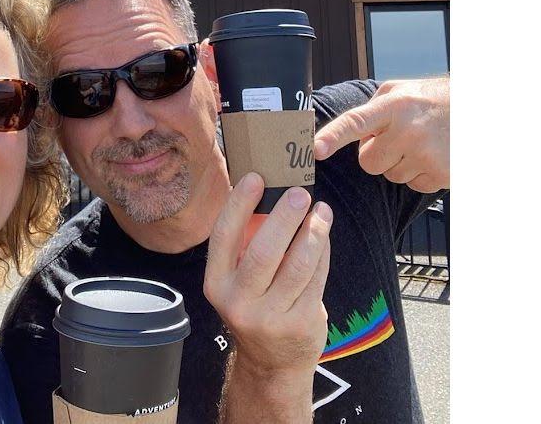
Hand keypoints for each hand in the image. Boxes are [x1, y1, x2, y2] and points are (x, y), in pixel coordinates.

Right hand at [204, 174, 331, 378]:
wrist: (270, 364)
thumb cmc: (254, 304)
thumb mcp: (236, 279)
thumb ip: (245, 242)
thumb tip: (265, 189)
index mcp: (217, 283)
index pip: (224, 236)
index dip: (239, 204)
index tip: (255, 177)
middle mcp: (239, 302)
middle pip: (264, 251)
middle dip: (285, 217)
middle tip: (300, 193)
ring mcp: (271, 317)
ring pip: (297, 265)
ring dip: (313, 232)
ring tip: (321, 210)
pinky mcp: (301, 324)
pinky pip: (316, 279)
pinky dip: (323, 252)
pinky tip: (324, 235)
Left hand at [314, 76, 448, 191]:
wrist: (475, 110)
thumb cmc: (428, 99)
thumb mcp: (397, 91)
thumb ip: (370, 108)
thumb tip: (346, 131)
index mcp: (392, 106)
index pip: (355, 122)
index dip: (332, 136)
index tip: (315, 149)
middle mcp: (408, 131)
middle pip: (368, 162)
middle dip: (375, 153)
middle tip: (395, 137)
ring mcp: (426, 155)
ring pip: (389, 175)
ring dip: (398, 163)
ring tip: (417, 143)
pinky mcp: (441, 174)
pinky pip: (412, 185)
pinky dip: (417, 174)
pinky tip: (430, 155)